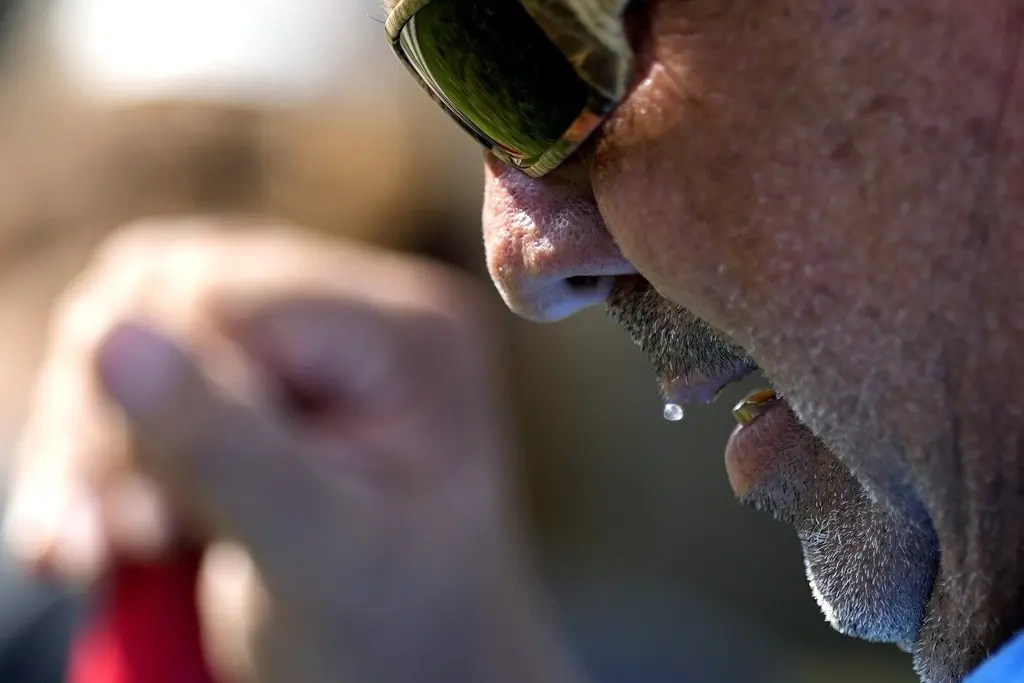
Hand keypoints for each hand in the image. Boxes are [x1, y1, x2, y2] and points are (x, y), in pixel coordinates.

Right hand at [3, 217, 582, 682]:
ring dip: (93, 445)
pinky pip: (142, 377)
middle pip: (169, 297)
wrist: (415, 672)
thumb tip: (115, 334)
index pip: (230, 299)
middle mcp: (363, 313)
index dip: (157, 394)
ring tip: (101, 549)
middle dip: (115, 422)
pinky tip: (92, 537)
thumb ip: (226, 447)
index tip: (149, 520)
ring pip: (137, 332)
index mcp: (409, 332)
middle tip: (126, 538)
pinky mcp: (255, 379)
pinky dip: (98, 459)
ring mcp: (307, 340)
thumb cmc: (399, 629)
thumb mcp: (322, 553)